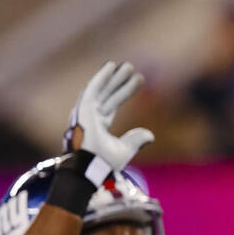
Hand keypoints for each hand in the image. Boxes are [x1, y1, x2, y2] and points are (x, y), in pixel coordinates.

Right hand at [65, 61, 154, 176]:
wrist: (91, 168)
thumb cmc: (104, 162)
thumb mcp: (125, 149)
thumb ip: (136, 140)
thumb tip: (150, 135)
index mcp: (99, 126)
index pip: (114, 104)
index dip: (125, 91)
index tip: (138, 80)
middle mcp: (91, 117)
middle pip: (109, 94)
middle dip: (120, 82)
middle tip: (133, 69)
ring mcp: (86, 112)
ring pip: (102, 90)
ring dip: (113, 77)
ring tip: (127, 66)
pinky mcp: (83, 109)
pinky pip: (93, 89)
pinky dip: (101, 77)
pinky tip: (110, 66)